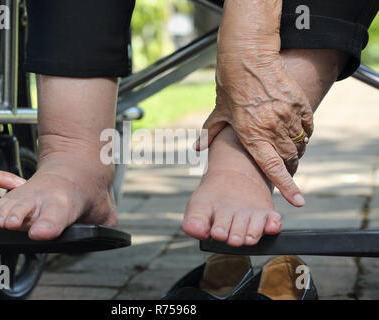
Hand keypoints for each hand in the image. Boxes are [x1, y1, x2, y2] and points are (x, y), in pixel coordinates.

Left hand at [195, 0, 312, 206]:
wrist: (248, 57)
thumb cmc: (230, 85)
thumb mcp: (219, 111)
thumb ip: (211, 133)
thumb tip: (198, 149)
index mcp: (251, 135)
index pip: (272, 167)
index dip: (286, 187)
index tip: (298, 202)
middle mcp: (271, 128)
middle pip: (288, 158)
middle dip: (288, 167)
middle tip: (284, 167)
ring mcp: (287, 115)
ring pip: (299, 143)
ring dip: (295, 150)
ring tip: (287, 148)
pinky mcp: (298, 103)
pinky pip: (307, 126)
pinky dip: (304, 133)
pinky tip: (295, 131)